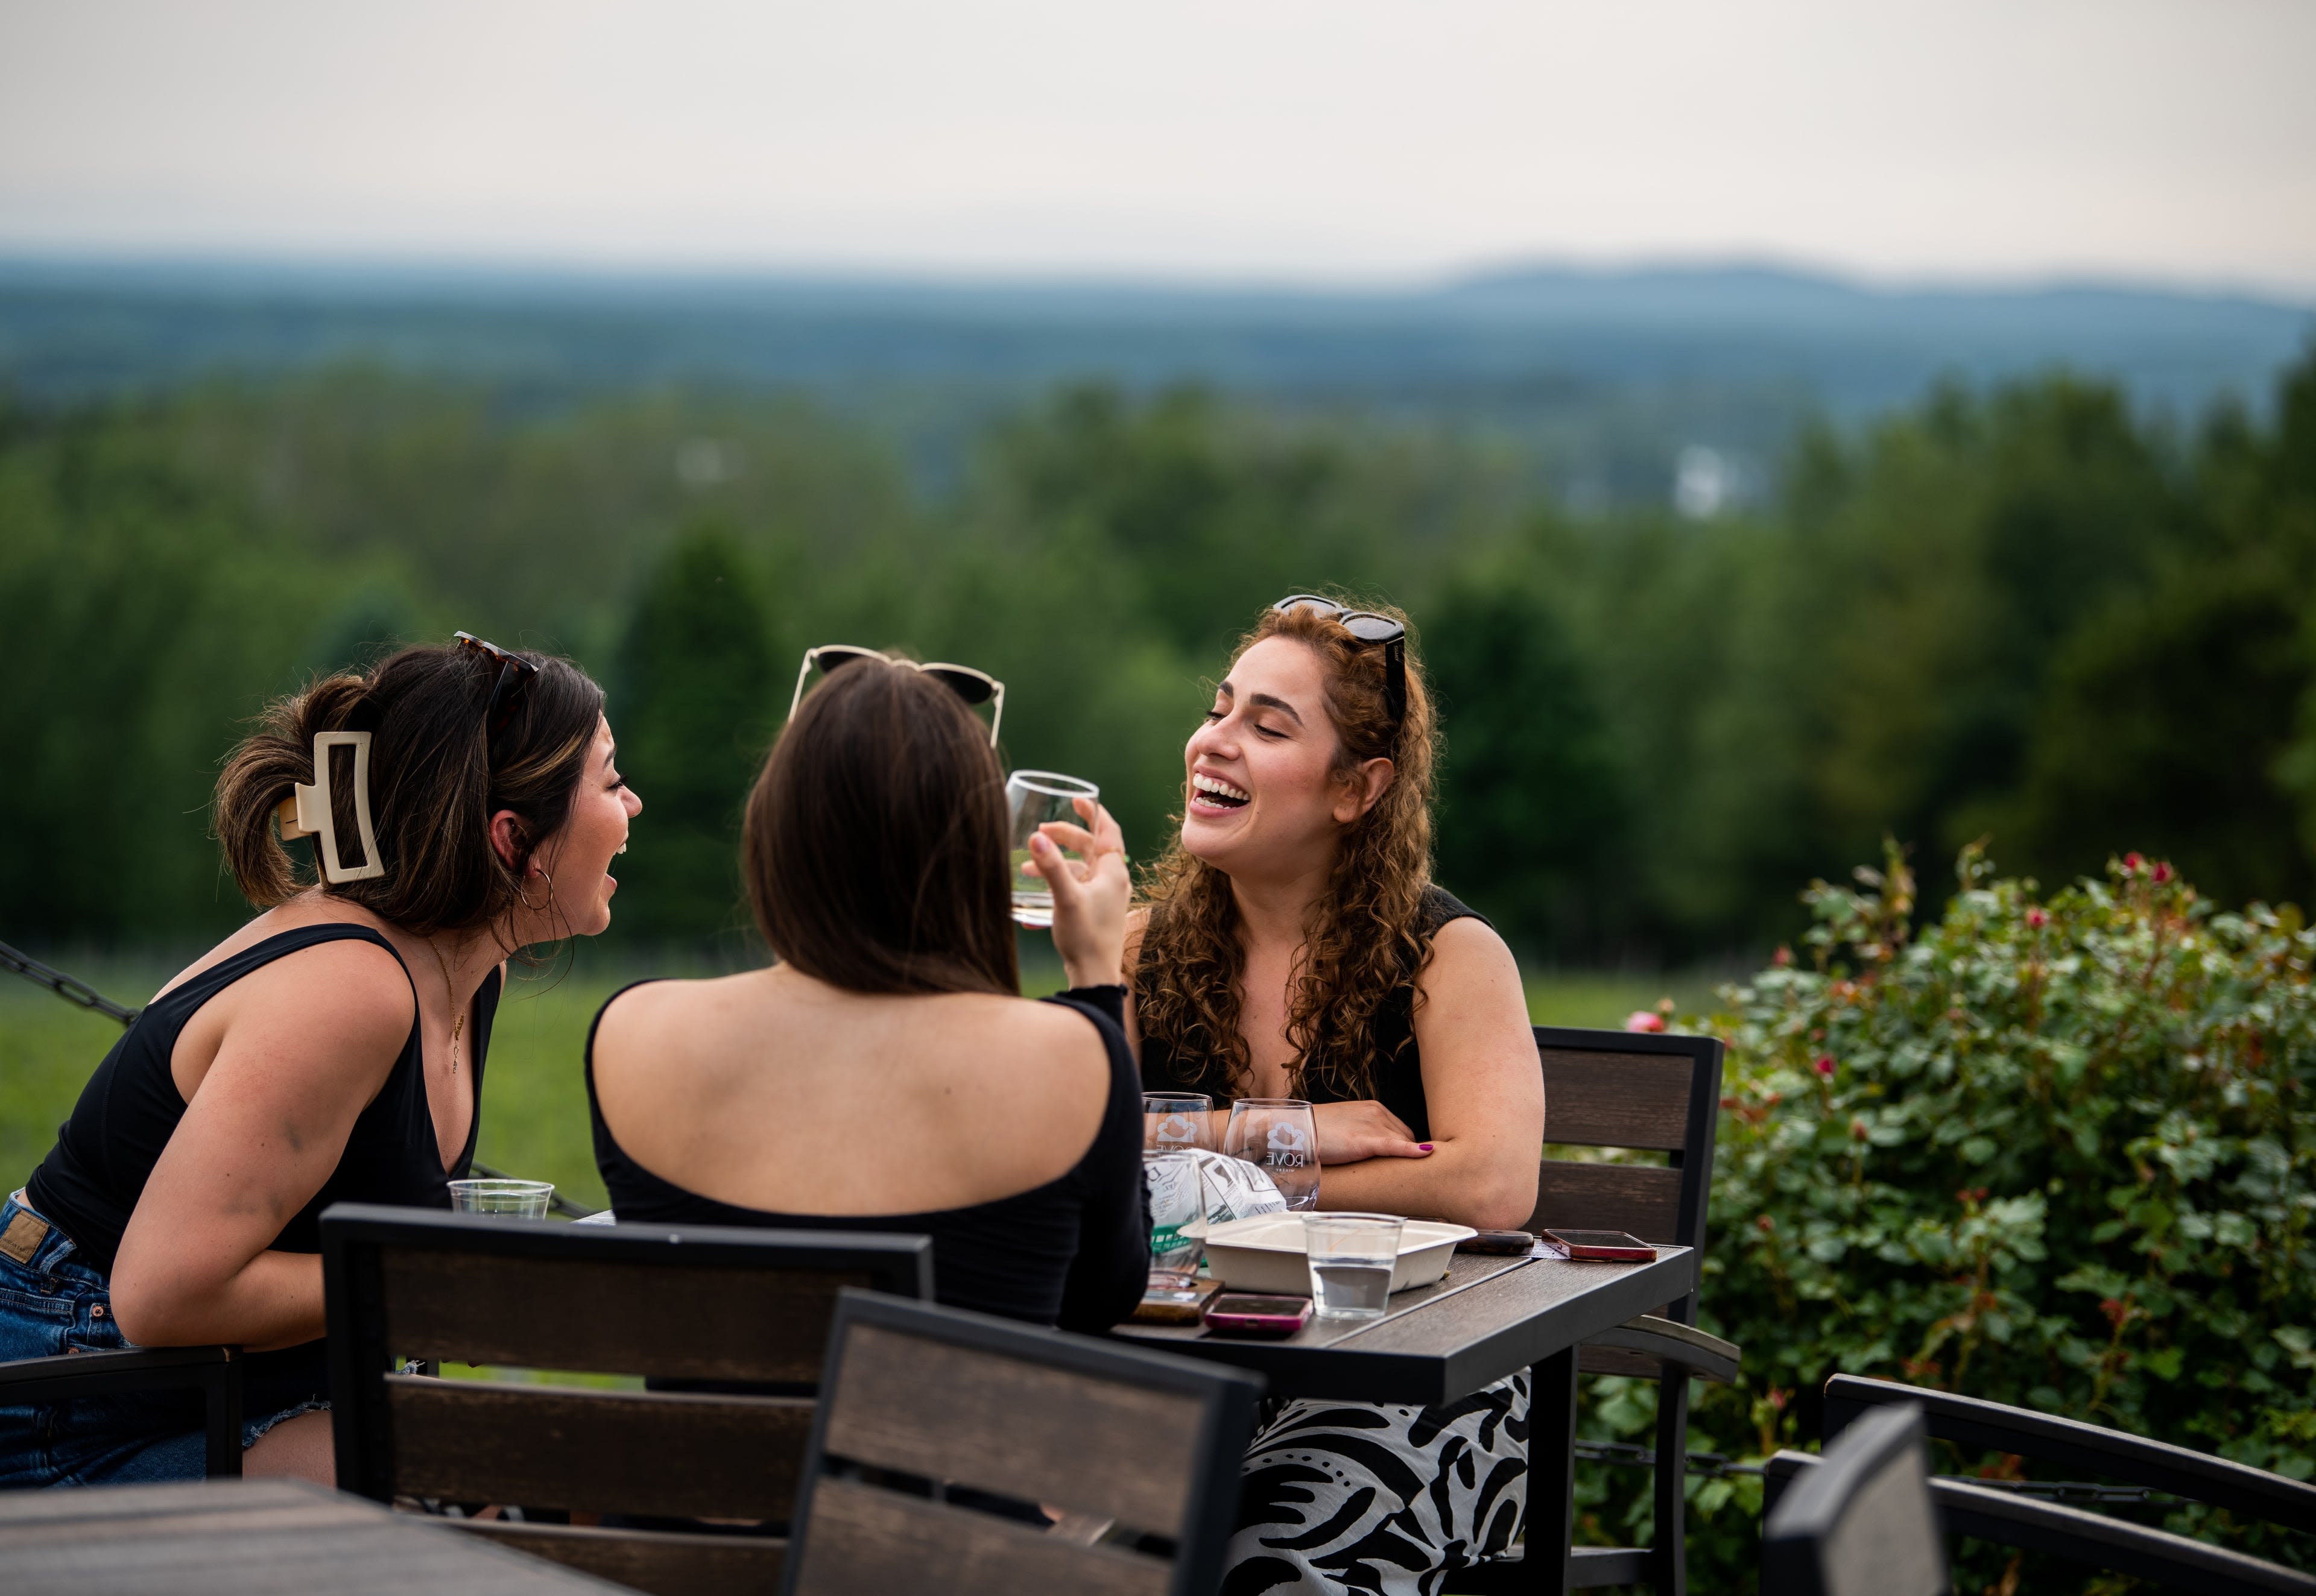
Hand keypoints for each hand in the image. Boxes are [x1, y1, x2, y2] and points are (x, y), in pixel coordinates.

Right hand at [1031, 797, 1129, 987]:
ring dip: (1055, 864)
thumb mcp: (1066, 899)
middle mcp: (1112, 881)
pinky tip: (1033, 896)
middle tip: (1040, 833)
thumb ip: (1051, 868)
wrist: (1094, 976)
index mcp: (1113, 872)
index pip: (1108, 831)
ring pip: (1079, 868)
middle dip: (1064, 837)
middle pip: (1090, 847)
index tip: (1076, 800)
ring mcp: (1104, 897)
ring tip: (1026, 867)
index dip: (1093, 813)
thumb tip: (1036, 837)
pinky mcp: (1094, 911)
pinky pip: (1074, 887)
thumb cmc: (1086, 938)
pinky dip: (1056, 884)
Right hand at [1312, 1099, 1432, 1164]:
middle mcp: (1377, 1113)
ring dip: (1408, 1158)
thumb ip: (1365, 1133)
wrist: (1298, 1130)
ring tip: (1410, 1175)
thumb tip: (1374, 1150)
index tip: (1405, 1161)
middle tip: (1405, 1172)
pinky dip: (1412, 1150)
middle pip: (1406, 1137)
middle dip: (1407, 1153)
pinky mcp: (1366, 1140)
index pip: (1401, 1130)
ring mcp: (1373, 1125)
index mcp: (1373, 1108)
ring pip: (1403, 1144)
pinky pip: (1396, 1146)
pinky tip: (1426, 1153)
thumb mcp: (1347, 1127)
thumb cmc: (1318, 1132)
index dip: (1404, 1147)